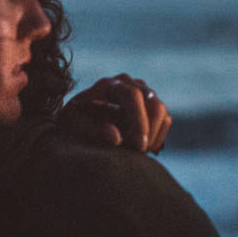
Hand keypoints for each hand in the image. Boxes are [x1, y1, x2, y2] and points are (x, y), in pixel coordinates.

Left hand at [56, 74, 171, 153]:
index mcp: (109, 85)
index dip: (138, 121)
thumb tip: (116, 137)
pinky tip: (139, 148)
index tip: (138, 146)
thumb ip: (92, 130)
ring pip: (161, 113)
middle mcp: (129, 83)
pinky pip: (165, 120)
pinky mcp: (150, 105)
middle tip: (135, 153)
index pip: (132, 96)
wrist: (77, 121)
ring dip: (152, 136)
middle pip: (153, 103)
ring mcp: (142, 92)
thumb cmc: (72, 122)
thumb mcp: (73, 125)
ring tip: (134, 152)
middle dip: (148, 132)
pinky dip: (157, 137)